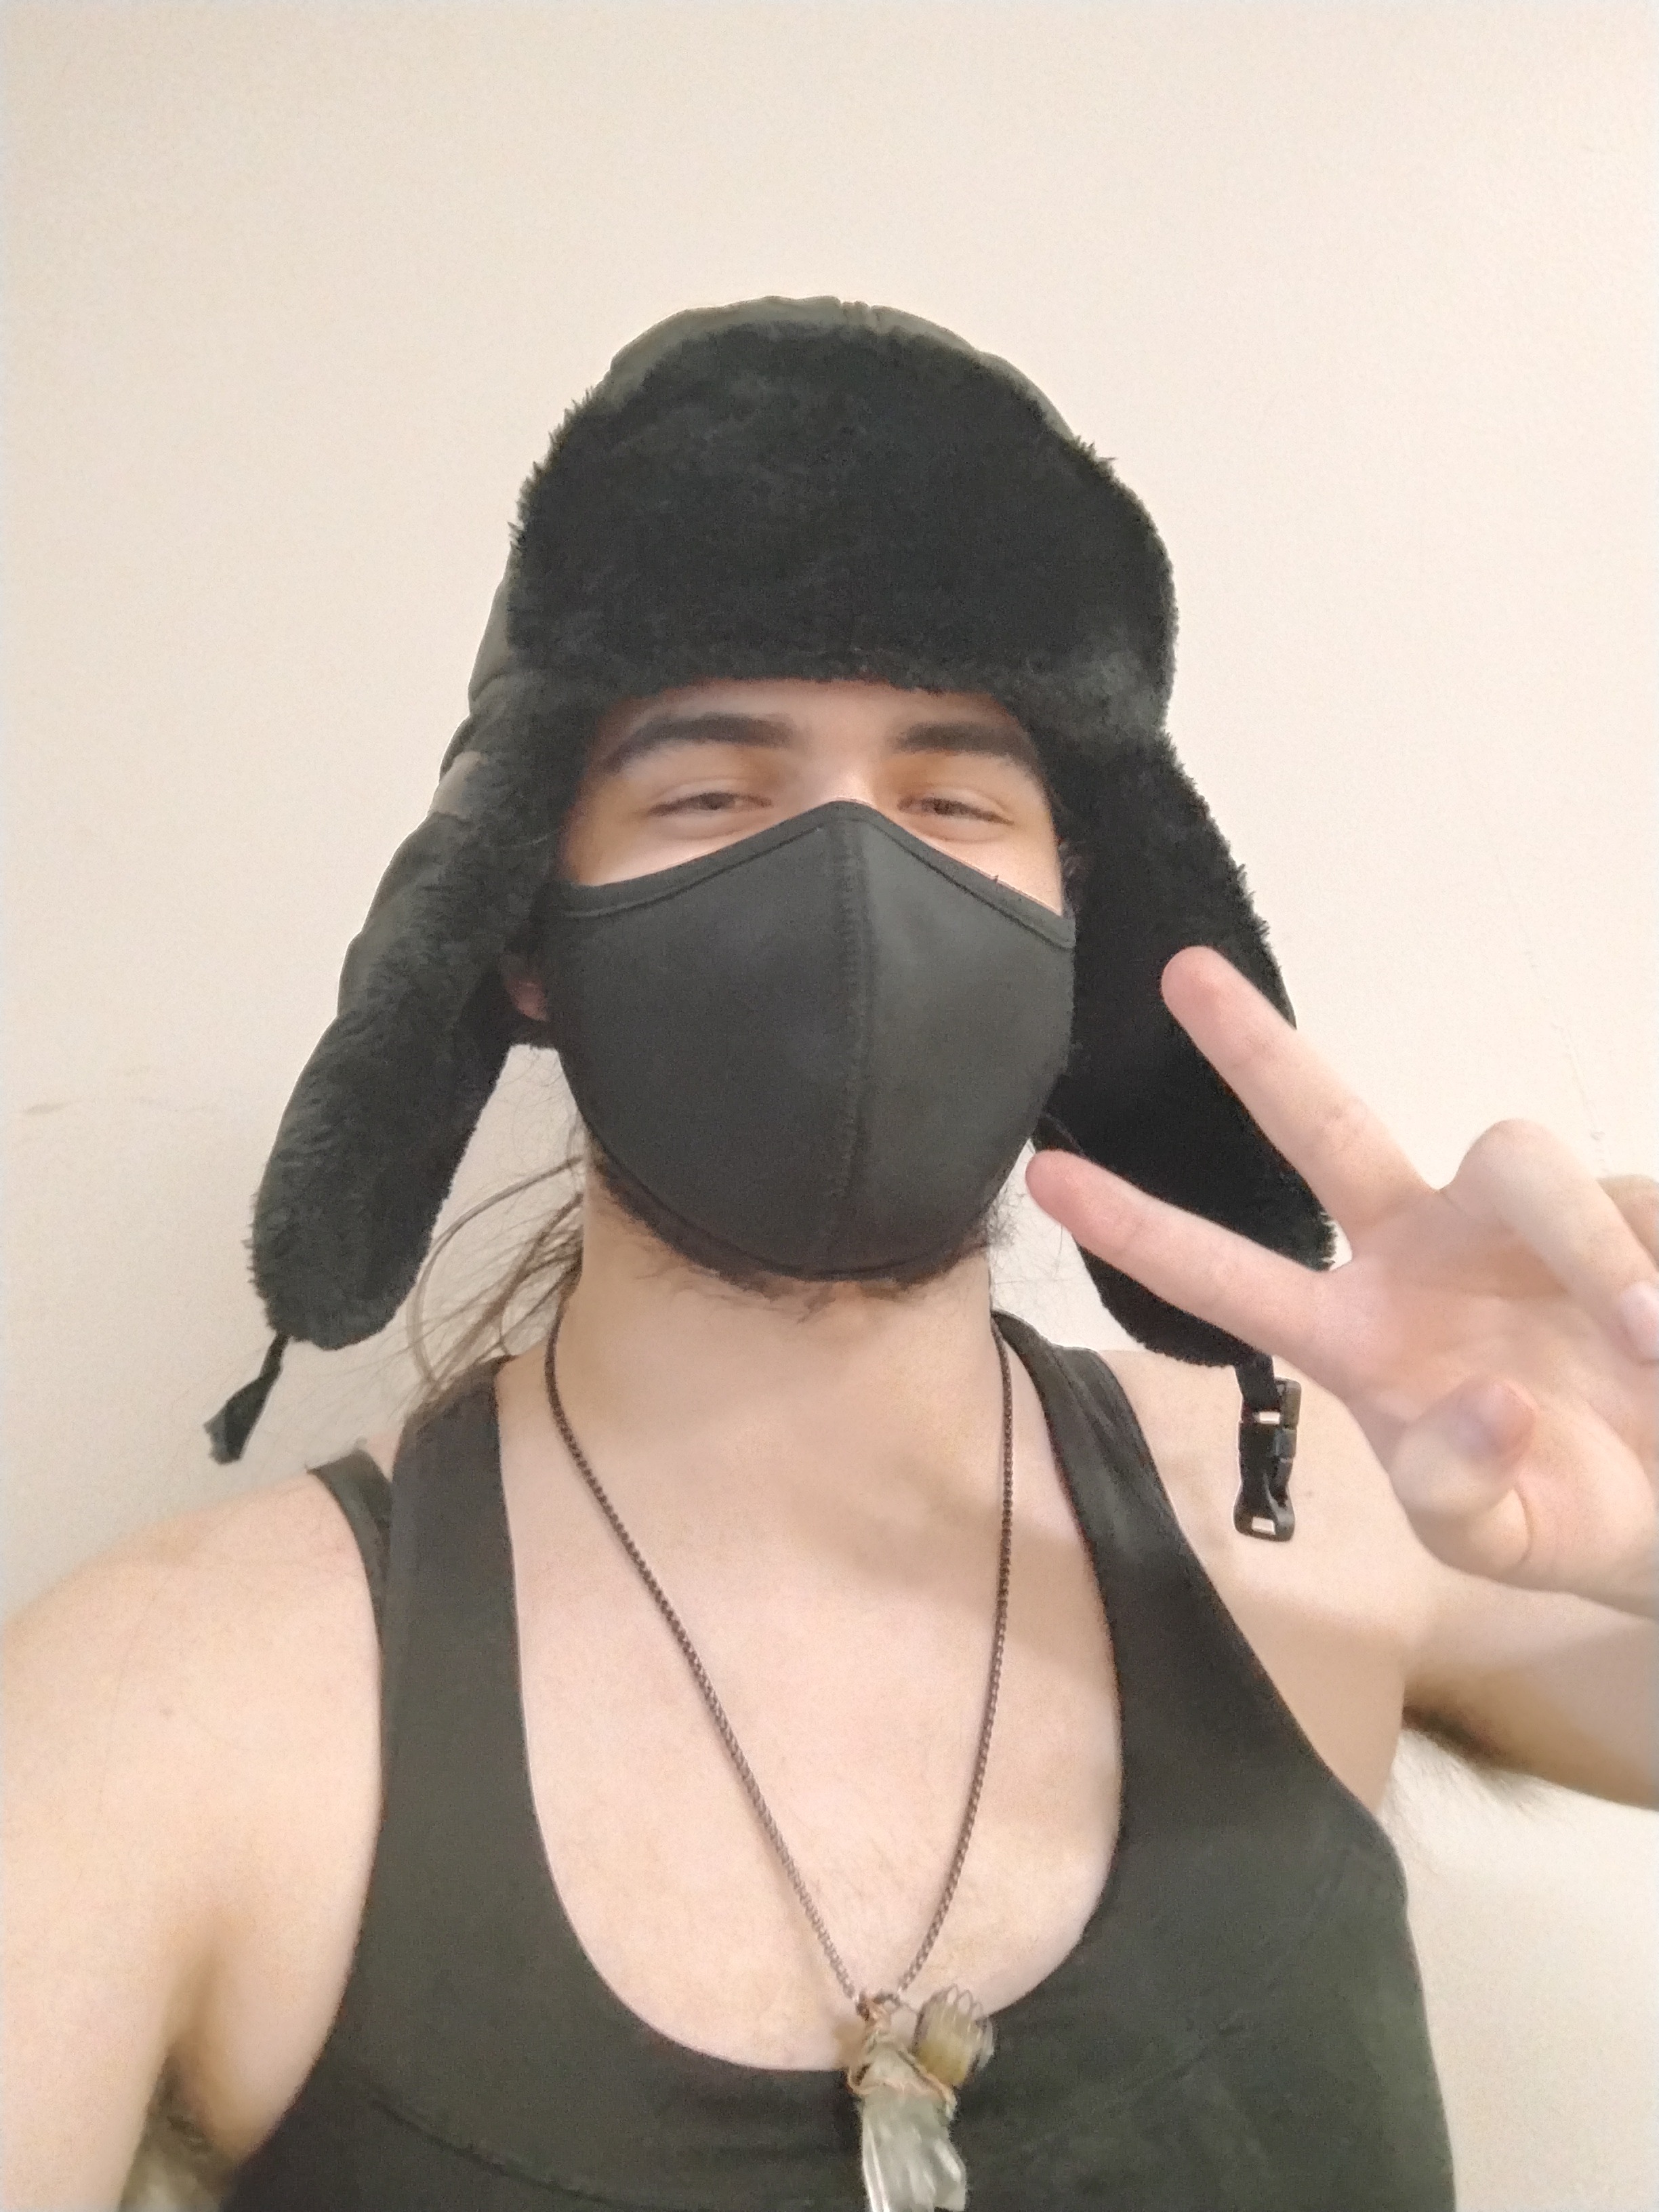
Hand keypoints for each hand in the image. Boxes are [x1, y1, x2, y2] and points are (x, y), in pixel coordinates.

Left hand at [1026, 947, 1658, 1616]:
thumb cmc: (1573, 1510)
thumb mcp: (1505, 1538)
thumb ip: (1464, 1494)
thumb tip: (1489, 1401)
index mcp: (1363, 1336)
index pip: (1233, 1279)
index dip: (1142, 1230)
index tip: (1046, 1177)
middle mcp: (1422, 1253)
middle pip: (1327, 1129)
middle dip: (1256, 1053)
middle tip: (1179, 974)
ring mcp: (1518, 1222)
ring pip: (1522, 1165)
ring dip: (1590, 1249)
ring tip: (1647, 1342)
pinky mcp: (1626, 1206)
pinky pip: (1638, 1215)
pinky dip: (1652, 1273)